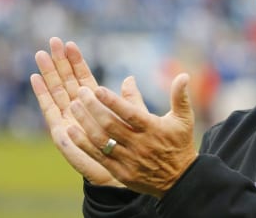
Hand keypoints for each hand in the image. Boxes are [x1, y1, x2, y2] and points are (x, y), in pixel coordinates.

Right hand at [30, 37, 122, 186]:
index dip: (76, 61)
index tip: (70, 43)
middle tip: (52, 41)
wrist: (121, 170)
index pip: (83, 77)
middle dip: (59, 61)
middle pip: (66, 81)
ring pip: (56, 91)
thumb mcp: (134, 118)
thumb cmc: (130, 145)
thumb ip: (130, 99)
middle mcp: (79, 109)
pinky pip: (50, 110)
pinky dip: (42, 94)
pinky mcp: (61, 132)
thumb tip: (130, 77)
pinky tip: (35, 79)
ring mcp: (68, 119)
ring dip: (48, 73)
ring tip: (39, 55)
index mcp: (96, 103)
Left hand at [68, 72, 198, 198]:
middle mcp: (140, 144)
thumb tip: (183, 75)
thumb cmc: (180, 143)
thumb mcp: (183, 119)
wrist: (180, 179)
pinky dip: (83, 144)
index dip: (113, 101)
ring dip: (84, 122)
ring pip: (101, 140)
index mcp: (154, 129)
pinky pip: (98, 157)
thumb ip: (180, 96)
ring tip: (73, 106)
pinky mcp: (121, 172)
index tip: (97, 89)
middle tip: (80, 92)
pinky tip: (71, 131)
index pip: (130, 113)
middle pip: (111, 125)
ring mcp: (129, 160)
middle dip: (93, 107)